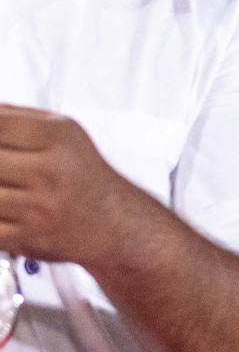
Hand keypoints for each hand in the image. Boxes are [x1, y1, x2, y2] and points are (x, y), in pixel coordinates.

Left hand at [0, 106, 140, 265]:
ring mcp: (38, 206)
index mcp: (57, 138)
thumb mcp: (64, 131)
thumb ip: (19, 117)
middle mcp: (49, 171)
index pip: (0, 125)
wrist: (114, 221)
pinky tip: (4, 207)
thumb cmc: (83, 174)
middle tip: (4, 167)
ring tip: (5, 183)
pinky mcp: (28, 235)